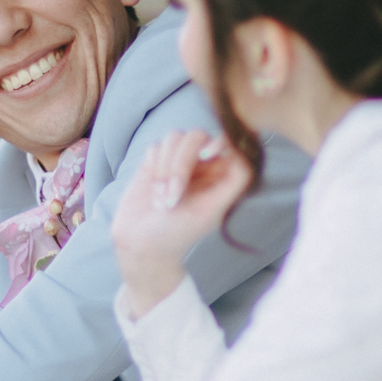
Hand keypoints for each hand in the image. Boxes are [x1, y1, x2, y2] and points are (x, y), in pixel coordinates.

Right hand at [111, 129, 251, 318]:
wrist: (141, 244)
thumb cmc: (179, 233)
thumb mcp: (213, 210)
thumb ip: (234, 181)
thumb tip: (240, 151)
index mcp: (220, 175)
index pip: (227, 141)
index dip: (219, 140)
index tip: (206, 156)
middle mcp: (201, 164)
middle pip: (197, 136)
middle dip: (181, 164)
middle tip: (172, 197)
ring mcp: (177, 161)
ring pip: (174, 137)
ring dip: (165, 168)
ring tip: (162, 199)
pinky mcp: (155, 161)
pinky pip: (156, 146)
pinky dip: (154, 168)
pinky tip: (154, 192)